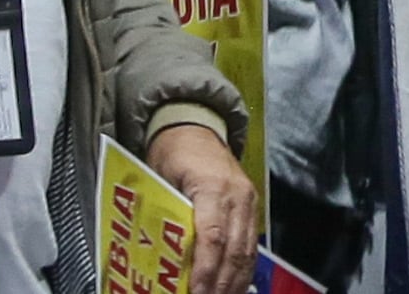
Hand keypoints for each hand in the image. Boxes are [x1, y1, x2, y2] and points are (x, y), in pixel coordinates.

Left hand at [147, 122, 255, 293]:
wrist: (196, 129)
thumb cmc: (174, 155)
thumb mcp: (159, 181)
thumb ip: (162, 216)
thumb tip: (156, 260)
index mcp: (212, 187)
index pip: (213, 235)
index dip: (206, 268)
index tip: (198, 292)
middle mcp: (237, 196)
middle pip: (234, 248)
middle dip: (222, 283)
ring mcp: (248, 201)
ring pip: (247, 249)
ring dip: (235, 281)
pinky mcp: (252, 206)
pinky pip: (251, 244)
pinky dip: (244, 269)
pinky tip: (236, 287)